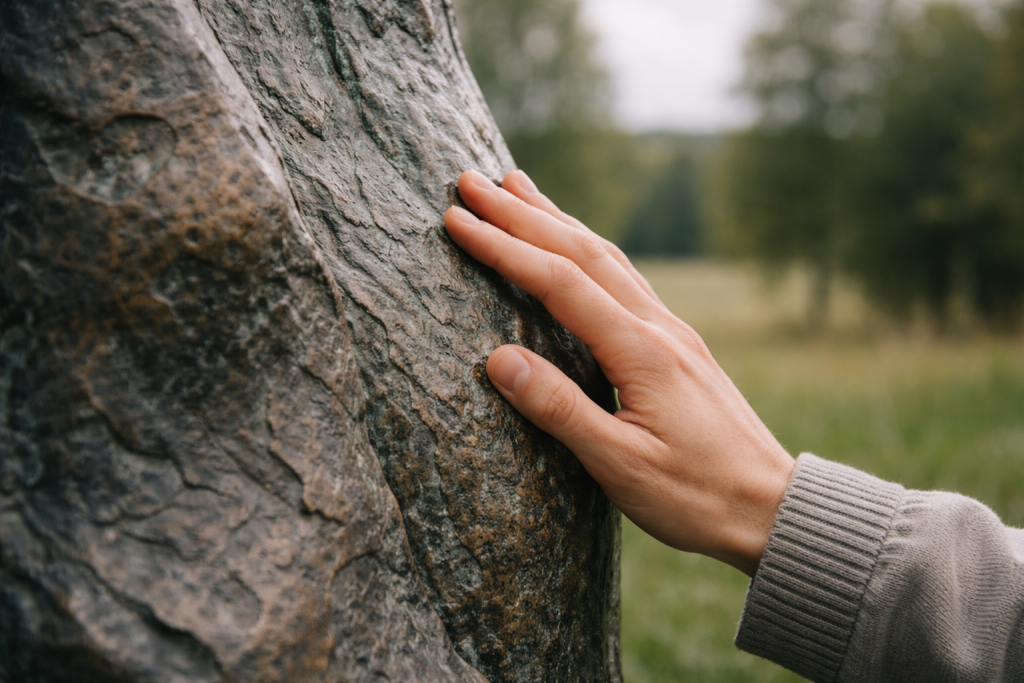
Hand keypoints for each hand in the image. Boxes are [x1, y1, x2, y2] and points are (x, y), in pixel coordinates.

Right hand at [444, 169, 795, 576]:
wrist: (770, 508)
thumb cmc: (696, 495)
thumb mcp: (621, 465)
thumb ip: (560, 409)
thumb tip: (497, 359)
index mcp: (641, 351)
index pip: (559, 281)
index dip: (504, 247)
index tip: (457, 220)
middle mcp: (658, 327)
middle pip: (582, 251)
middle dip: (523, 212)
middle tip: (473, 181)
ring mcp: (671, 331)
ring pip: (607, 256)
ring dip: (557, 218)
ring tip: (517, 186)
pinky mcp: (676, 346)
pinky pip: (624, 278)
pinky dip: (587, 248)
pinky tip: (576, 245)